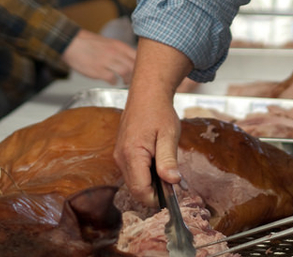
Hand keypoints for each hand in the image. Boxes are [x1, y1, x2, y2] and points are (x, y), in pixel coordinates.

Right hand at [62, 29, 135, 85]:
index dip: (142, 64)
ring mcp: (107, 62)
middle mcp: (114, 52)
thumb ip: (120, 51)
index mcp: (118, 45)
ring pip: (125, 73)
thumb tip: (131, 61)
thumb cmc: (89, 43)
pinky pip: (112, 79)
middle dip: (136, 74)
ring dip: (127, 79)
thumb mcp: (109, 43)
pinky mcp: (98, 71)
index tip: (142, 70)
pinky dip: (113, 81)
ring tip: (125, 81)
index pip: (137, 55)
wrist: (71, 43)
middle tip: (135, 79)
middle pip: (133, 66)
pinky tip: (112, 81)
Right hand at [113, 38, 193, 205]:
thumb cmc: (158, 112)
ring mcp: (119, 156)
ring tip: (166, 168)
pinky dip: (146, 174)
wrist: (147, 94)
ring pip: (134, 183)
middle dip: (155, 191)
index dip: (158, 198)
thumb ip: (168, 160)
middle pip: (136, 190)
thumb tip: (173, 182)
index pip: (141, 191)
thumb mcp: (168, 135)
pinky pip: (133, 173)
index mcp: (131, 155)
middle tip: (173, 180)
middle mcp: (121, 158)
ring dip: (151, 183)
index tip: (173, 193)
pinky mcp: (122, 154)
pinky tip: (158, 162)